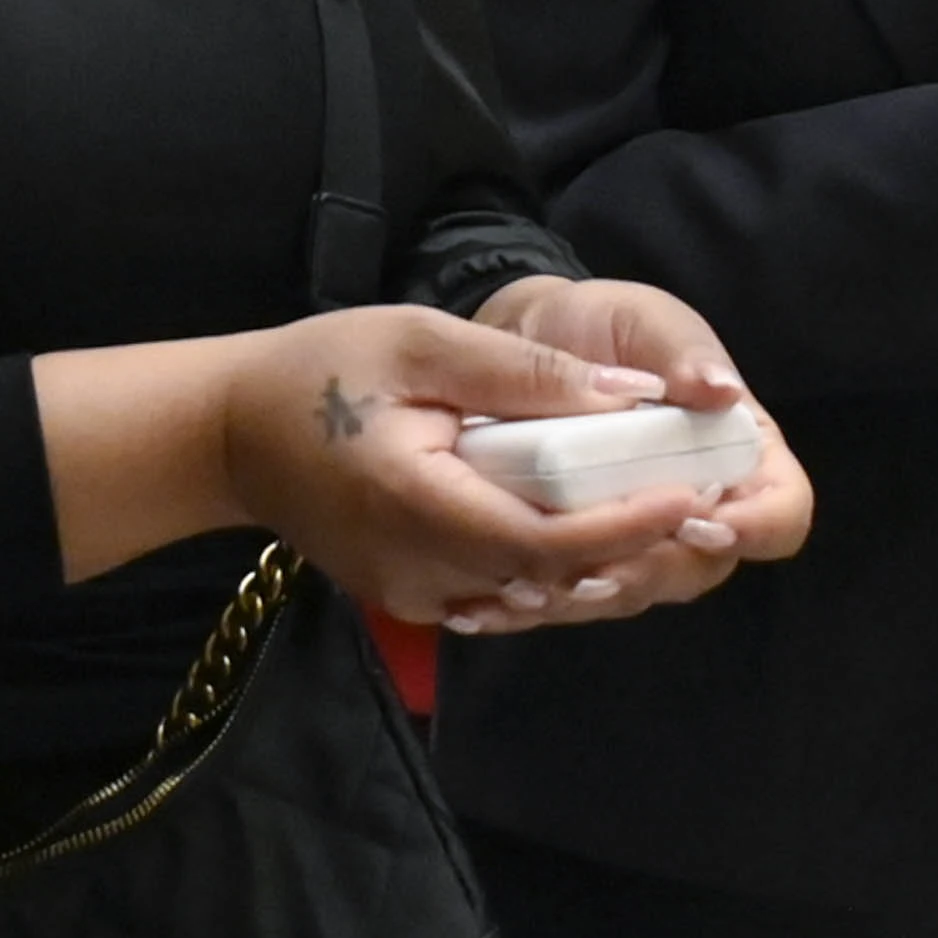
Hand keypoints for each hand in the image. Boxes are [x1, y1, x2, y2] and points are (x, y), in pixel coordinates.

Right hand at [221, 301, 772, 634]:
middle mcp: (419, 572)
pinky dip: (556, 564)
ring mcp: (414, 594)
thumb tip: (632, 394)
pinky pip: (502, 591)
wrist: (230, 434)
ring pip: (533, 594)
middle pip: (551, 578)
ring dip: (603, 561)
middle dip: (633, 548)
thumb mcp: (418, 342)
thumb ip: (525, 372)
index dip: (627, 527)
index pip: (546, 542)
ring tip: (670, 509)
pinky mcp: (412, 595)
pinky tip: (599, 526)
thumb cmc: (320, 371)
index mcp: (418, 506)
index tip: (694, 493)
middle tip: (707, 502)